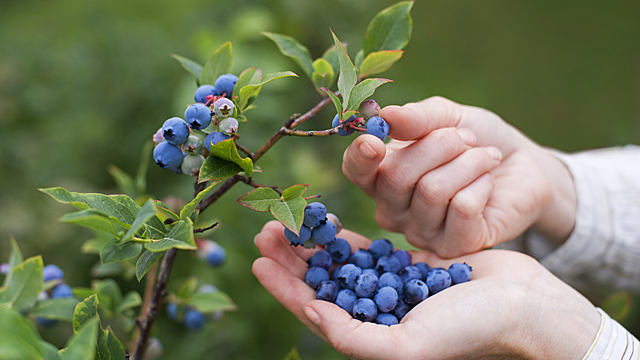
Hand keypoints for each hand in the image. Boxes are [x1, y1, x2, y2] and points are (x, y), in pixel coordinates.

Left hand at [252, 221, 599, 359]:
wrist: (521, 305)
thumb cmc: (468, 331)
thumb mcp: (407, 346)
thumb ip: (355, 337)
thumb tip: (313, 313)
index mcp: (369, 337)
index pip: (313, 311)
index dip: (283, 287)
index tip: (258, 261)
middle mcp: (374, 313)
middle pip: (321, 283)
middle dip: (291, 259)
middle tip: (266, 231)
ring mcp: (390, 287)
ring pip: (339, 263)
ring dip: (313, 244)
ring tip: (288, 221)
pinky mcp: (407, 265)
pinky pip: (368, 248)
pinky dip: (345, 237)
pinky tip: (327, 222)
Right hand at [343, 97, 576, 256]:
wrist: (522, 166)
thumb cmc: (476, 139)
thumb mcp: (448, 117)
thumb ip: (417, 118)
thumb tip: (386, 116)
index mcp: (381, 175)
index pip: (355, 171)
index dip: (360, 157)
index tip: (374, 141)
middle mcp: (392, 209)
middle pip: (396, 176)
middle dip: (439, 145)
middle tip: (467, 138)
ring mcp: (420, 232)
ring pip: (432, 191)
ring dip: (468, 162)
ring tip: (485, 157)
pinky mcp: (453, 247)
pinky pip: (462, 209)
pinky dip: (481, 184)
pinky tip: (488, 183)